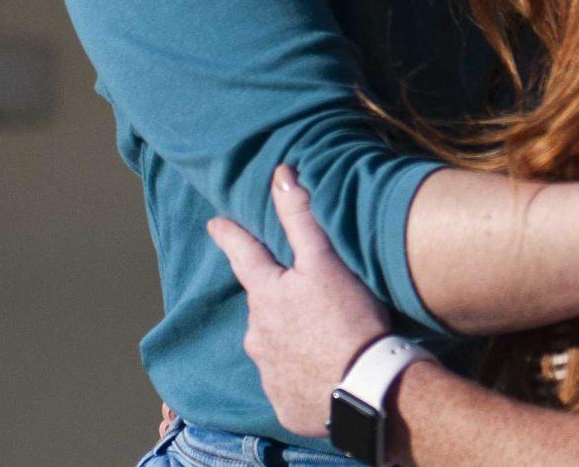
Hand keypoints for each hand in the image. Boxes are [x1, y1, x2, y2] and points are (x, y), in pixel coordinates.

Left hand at [207, 166, 391, 438]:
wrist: (364, 390)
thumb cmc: (347, 320)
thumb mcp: (325, 263)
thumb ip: (299, 218)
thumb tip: (281, 174)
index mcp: (266, 296)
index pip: (242, 255)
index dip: (229, 236)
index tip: (215, 224)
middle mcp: (257, 334)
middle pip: (262, 307)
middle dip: (275, 300)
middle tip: (304, 299)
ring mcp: (268, 373)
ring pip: (273, 346)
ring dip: (289, 339)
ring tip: (321, 338)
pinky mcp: (284, 403)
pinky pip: (288, 382)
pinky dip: (300, 373)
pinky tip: (322, 372)